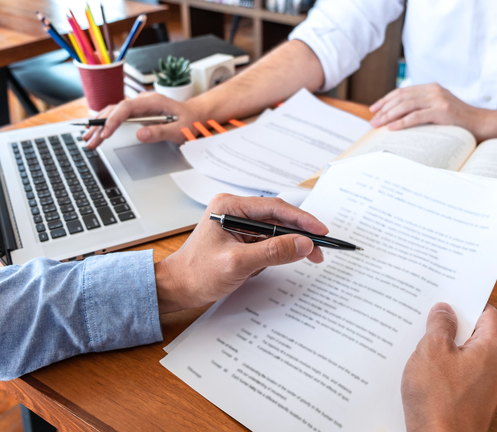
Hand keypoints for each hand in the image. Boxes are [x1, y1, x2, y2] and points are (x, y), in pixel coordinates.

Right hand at [83, 92, 202, 149]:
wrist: (194, 115)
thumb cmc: (188, 121)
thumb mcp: (179, 129)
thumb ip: (161, 132)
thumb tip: (140, 134)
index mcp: (153, 101)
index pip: (127, 108)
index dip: (114, 120)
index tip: (106, 133)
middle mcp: (142, 101)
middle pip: (116, 110)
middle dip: (101, 126)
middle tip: (90, 140)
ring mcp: (138, 106)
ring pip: (113, 112)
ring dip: (99, 125)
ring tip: (88, 139)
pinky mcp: (136, 113)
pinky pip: (117, 116)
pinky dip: (105, 123)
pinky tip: (96, 131)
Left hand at [154, 194, 327, 313]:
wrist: (176, 288)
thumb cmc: (196, 274)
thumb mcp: (237, 263)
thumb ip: (272, 252)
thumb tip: (303, 244)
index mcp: (229, 207)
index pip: (274, 208)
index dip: (301, 219)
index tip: (320, 231)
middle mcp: (234, 211)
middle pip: (278, 217)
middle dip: (300, 233)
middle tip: (320, 248)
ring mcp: (238, 224)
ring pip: (275, 229)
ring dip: (292, 242)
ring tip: (312, 255)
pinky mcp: (241, 238)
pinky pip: (267, 240)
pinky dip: (281, 249)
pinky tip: (292, 257)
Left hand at [369, 84, 495, 138]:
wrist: (483, 124)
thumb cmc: (460, 122)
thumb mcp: (440, 110)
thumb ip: (423, 109)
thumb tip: (398, 118)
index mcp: (431, 88)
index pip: (402, 92)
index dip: (386, 100)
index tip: (373, 109)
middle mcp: (434, 91)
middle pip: (401, 98)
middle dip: (384, 109)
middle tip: (372, 121)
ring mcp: (438, 100)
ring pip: (406, 106)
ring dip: (389, 116)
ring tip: (377, 125)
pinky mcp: (443, 111)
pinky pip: (416, 116)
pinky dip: (402, 122)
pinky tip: (392, 128)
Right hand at [401, 303, 496, 431]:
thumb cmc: (439, 401)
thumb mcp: (432, 350)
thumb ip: (440, 325)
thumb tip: (444, 311)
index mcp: (492, 348)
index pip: (487, 313)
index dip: (466, 303)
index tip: (447, 298)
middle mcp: (496, 367)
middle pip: (476, 334)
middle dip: (452, 325)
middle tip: (428, 319)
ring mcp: (487, 387)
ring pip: (467, 356)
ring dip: (446, 349)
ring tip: (421, 345)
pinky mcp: (474, 402)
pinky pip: (462, 375)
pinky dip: (446, 369)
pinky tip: (425, 371)